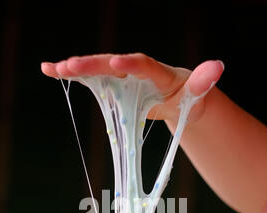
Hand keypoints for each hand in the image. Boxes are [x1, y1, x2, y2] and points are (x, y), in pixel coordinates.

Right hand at [41, 53, 223, 123]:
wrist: (177, 96)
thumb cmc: (188, 96)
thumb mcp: (198, 93)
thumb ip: (204, 81)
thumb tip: (217, 67)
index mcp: (157, 71)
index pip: (144, 64)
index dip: (130, 63)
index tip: (116, 62)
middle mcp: (135, 67)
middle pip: (111, 64)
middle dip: (92, 65)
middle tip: (71, 66)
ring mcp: (121, 75)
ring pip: (96, 69)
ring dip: (75, 69)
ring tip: (54, 68)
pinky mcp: (112, 83)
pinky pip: (91, 79)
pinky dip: (70, 75)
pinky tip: (49, 70)